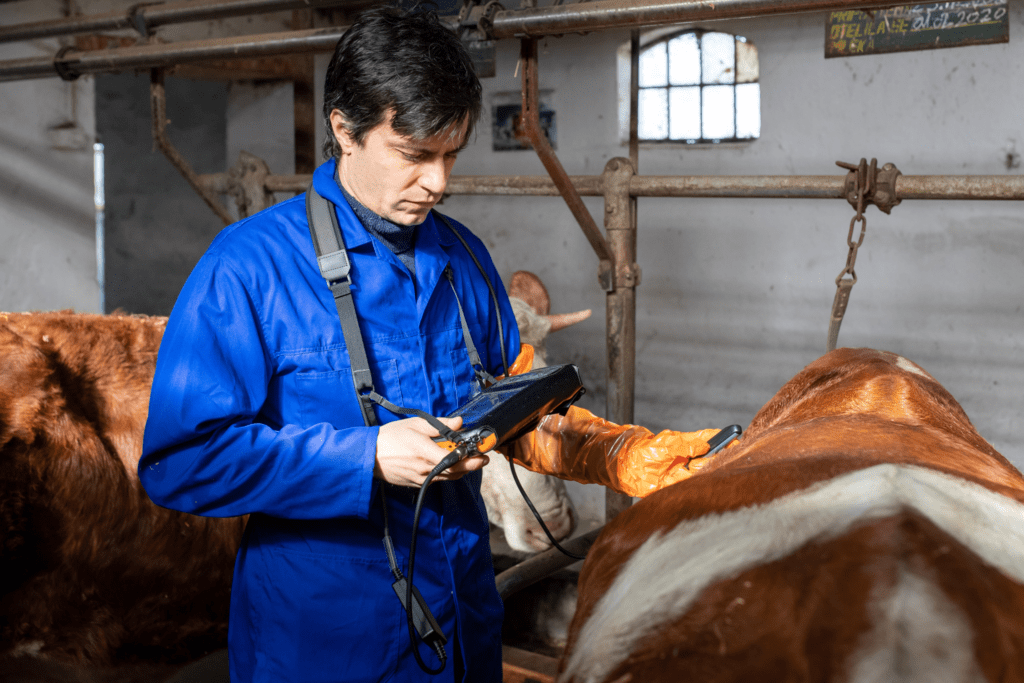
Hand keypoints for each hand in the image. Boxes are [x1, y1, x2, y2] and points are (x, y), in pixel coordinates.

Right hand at [374, 416, 489, 486]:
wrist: (369, 456)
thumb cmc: (390, 438)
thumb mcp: (415, 425)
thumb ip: (439, 425)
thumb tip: (459, 422)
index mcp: (426, 454)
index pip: (455, 460)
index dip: (471, 458)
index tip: (483, 453)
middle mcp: (425, 470)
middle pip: (455, 472)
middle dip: (472, 466)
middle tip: (483, 459)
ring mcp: (421, 479)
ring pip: (447, 478)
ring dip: (460, 470)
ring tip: (469, 460)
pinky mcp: (416, 484)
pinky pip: (437, 480)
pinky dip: (447, 473)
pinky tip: (449, 464)